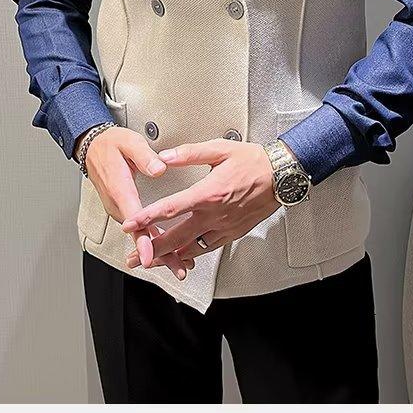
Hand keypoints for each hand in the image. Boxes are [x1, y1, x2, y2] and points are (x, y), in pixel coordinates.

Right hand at [82, 126, 189, 280]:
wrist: (93, 146)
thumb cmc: (111, 145)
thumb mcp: (130, 143)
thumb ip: (145, 156)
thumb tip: (160, 169)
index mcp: (120, 190)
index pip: (134, 219)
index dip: (143, 239)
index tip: (150, 255)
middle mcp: (119, 205)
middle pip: (139, 235)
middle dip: (158, 254)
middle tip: (178, 267)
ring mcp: (120, 209)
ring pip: (139, 236)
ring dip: (158, 251)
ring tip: (178, 264)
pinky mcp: (124, 210)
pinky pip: (138, 230)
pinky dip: (151, 243)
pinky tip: (164, 250)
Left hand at [121, 139, 277, 266]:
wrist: (281, 176)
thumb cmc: (252, 161)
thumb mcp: (219, 149)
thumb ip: (188, 154)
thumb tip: (164, 157)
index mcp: (208, 193)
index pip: (171, 208)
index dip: (147, 218)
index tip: (130, 224)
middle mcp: (214, 214)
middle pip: (176, 237)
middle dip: (151, 249)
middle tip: (134, 257)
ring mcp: (224, 227)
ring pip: (191, 249)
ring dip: (169, 258)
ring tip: (152, 263)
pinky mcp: (232, 233)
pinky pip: (208, 249)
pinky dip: (192, 255)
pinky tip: (182, 257)